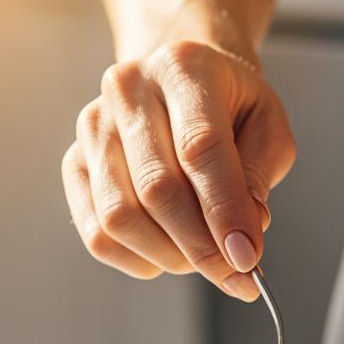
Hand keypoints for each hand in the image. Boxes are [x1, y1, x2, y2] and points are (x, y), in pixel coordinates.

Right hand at [63, 41, 294, 299]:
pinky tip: (170, 253)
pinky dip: (139, 259)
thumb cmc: (231, 104)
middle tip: (237, 274)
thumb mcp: (268, 125)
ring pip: (121, 217)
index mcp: (184, 69)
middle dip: (203, 246)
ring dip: (171, 255)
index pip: (200, 149)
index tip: (248, 258)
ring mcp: (93, 127)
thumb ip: (260, 174)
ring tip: (206, 256)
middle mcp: (128, 91)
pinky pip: (97, 232)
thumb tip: (245, 232)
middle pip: (158, 189)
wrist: (182, 80)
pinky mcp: (75, 162)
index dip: (225, 210)